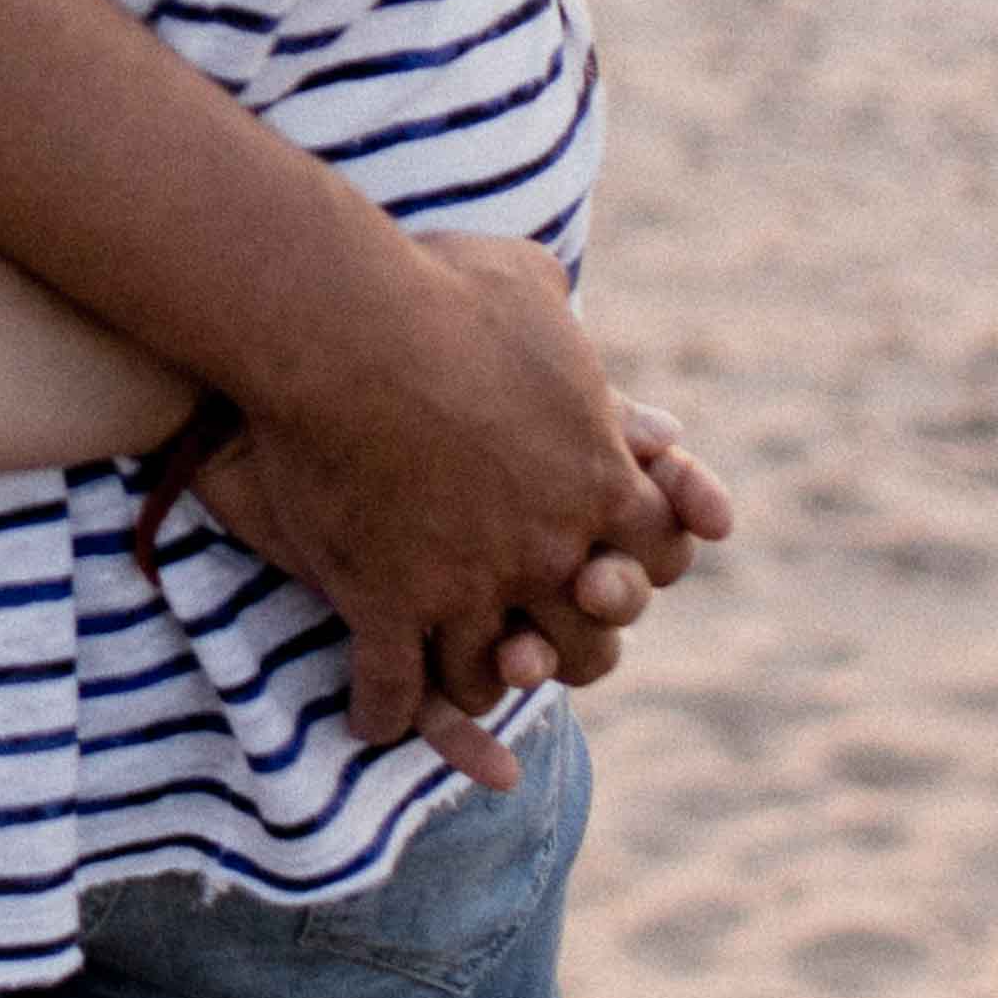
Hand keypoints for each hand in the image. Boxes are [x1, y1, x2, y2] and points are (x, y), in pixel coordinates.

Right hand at [176, 231, 692, 765]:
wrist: (335, 322)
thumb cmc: (430, 286)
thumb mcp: (520, 278)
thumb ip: (553, 305)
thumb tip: (559, 289)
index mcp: (599, 475)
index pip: (662, 554)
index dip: (638, 566)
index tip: (608, 568)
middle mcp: (549, 547)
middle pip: (590, 642)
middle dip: (567, 648)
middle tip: (534, 645)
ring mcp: (467, 585)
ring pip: (487, 678)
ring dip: (473, 687)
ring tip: (451, 689)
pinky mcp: (388, 603)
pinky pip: (394, 690)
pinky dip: (383, 713)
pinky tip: (370, 720)